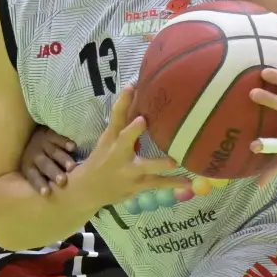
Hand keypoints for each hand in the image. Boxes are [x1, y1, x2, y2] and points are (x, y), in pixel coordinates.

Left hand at [21, 126, 75, 195]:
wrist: (34, 133)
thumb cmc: (39, 160)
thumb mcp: (36, 170)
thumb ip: (46, 180)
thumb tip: (61, 198)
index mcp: (29, 167)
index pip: (34, 177)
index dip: (39, 184)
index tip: (46, 193)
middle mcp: (35, 155)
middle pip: (44, 165)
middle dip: (53, 173)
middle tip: (62, 181)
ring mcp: (43, 143)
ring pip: (54, 152)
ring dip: (63, 159)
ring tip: (72, 167)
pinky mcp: (51, 133)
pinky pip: (58, 138)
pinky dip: (65, 142)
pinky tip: (73, 148)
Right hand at [74, 86, 189, 207]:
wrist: (88, 189)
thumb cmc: (102, 159)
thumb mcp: (108, 141)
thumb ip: (123, 124)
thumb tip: (140, 100)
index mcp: (111, 138)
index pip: (116, 117)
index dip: (123, 102)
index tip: (131, 87)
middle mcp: (118, 152)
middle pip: (125, 139)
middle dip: (133, 130)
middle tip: (142, 120)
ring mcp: (128, 170)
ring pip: (146, 166)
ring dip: (160, 163)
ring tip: (175, 162)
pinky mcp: (137, 185)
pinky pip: (157, 183)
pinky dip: (173, 183)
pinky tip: (188, 182)